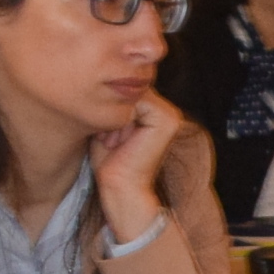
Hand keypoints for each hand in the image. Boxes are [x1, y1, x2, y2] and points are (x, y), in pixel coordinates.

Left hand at [94, 93, 194, 242]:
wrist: (120, 190)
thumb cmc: (111, 164)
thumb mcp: (108, 128)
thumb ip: (113, 106)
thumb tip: (103, 83)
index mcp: (155, 114)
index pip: (128, 93)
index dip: (111, 109)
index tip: (104, 136)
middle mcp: (167, 113)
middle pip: (131, 92)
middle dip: (114, 112)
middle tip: (108, 141)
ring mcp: (170, 115)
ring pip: (133, 96)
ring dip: (117, 117)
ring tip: (113, 142)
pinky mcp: (167, 120)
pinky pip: (138, 102)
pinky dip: (123, 119)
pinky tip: (121, 142)